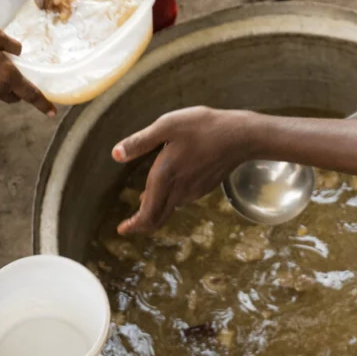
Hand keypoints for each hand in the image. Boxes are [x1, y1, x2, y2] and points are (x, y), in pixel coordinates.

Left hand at [111, 107, 250, 233]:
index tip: (122, 230)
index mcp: (164, 176)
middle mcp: (178, 189)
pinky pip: (182, 199)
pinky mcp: (205, 187)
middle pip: (157, 218)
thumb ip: (140, 141)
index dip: (133, 226)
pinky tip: (169, 187)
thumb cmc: (204, 127)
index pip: (147, 214)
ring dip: (155, 209)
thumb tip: (115, 154)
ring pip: (170, 208)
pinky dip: (169, 200)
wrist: (241, 136)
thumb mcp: (168, 125)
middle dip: (141, 224)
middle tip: (129, 226)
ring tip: (144, 203)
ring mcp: (194, 191)